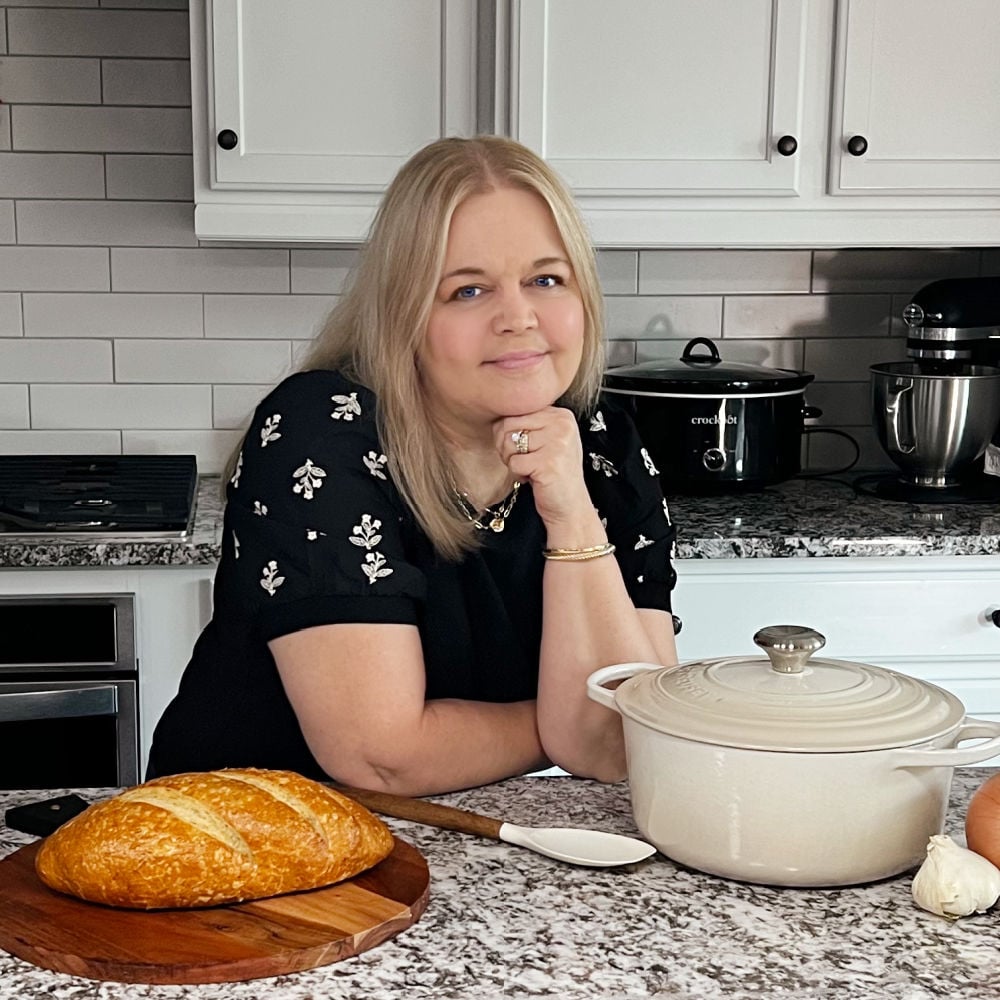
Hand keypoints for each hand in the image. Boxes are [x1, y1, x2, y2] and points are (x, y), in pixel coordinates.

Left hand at [494, 408, 597, 535]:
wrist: (570, 506)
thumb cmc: (554, 473)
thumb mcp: (546, 440)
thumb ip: (528, 423)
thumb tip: (497, 418)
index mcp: (561, 415)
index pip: (516, 411)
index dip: (508, 431)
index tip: (522, 447)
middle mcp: (562, 424)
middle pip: (508, 424)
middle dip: (506, 446)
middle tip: (522, 460)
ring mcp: (557, 443)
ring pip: (508, 443)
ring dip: (512, 461)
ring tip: (530, 468)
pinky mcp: (549, 462)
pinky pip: (514, 463)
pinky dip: (518, 474)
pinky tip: (534, 478)